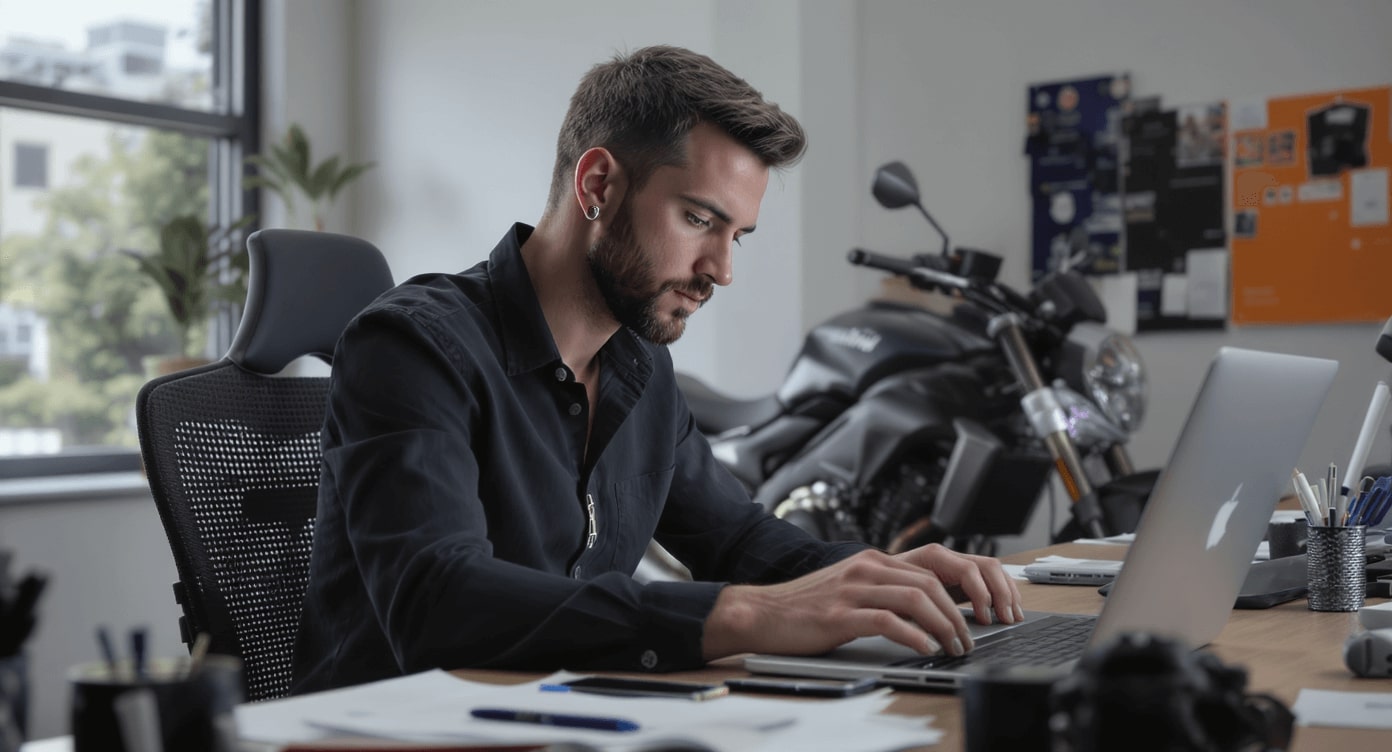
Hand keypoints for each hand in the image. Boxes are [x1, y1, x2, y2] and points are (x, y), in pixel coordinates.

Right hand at [701, 545, 1023, 661]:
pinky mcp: (841, 613)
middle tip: (976, 635)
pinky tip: (925, 648)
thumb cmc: (808, 606)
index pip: (938, 563)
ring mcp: (855, 588)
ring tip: (956, 646)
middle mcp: (869, 566)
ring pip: (918, 597)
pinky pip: (888, 620)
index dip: (971, 584)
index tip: (988, 608)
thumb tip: (934, 607)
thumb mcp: (854, 588)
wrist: (761, 612)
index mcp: (876, 559)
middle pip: (935, 579)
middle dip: (965, 609)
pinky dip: (914, 635)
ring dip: (946, 624)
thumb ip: (888, 589)